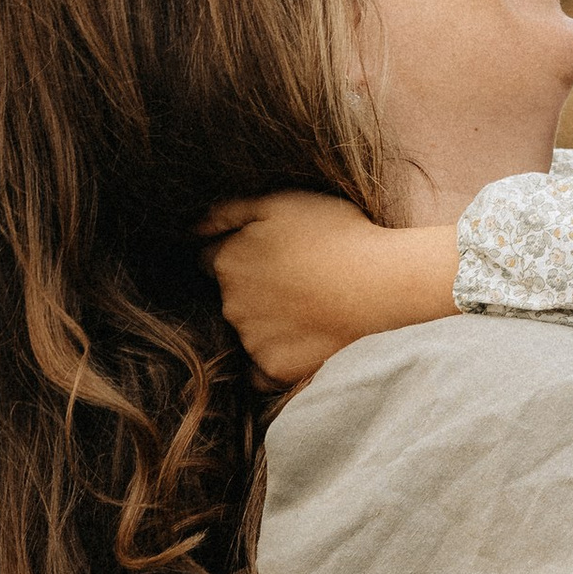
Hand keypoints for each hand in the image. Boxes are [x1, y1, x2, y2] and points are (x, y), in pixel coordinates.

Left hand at [199, 195, 455, 387]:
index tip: (269, 257)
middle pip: (228, 298)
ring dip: (264, 323)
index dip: (238, 256)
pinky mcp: (274, 369)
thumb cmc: (337, 234)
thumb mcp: (280, 202)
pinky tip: (300, 343)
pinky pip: (258, 371)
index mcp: (227, 261)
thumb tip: (189, 228)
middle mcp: (230, 304)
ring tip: (307, 310)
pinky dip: (272, 360)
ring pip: (245, 332)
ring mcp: (251, 340)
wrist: (383, 284)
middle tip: (295, 282)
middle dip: (251, 291)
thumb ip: (227, 212)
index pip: (210, 261)